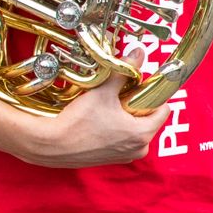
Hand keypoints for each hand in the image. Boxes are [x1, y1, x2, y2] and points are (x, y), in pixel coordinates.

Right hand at [14, 80, 166, 167]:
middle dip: (135, 105)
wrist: (49, 145)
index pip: (162, 110)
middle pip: (148, 119)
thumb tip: (138, 52)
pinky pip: (121, 140)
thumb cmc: (78, 121)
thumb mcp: (103, 92)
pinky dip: (114, 129)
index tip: (135, 86)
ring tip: (105, 107)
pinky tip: (97, 121)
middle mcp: (138, 149)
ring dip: (124, 117)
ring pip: (134, 129)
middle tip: (116, 95)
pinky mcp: (110, 160)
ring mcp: (124, 157)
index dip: (150, 94)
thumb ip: (124, 71)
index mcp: (143, 134)